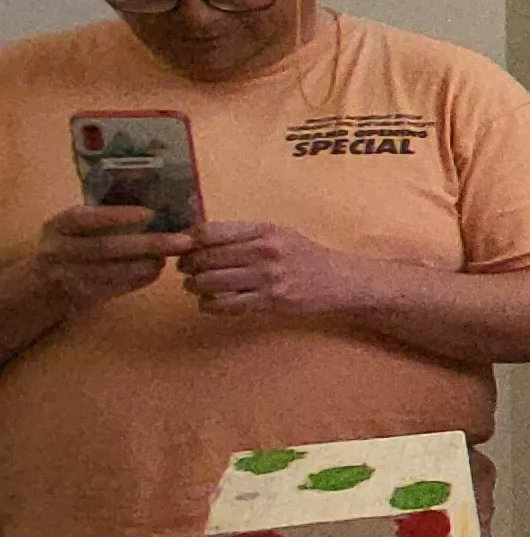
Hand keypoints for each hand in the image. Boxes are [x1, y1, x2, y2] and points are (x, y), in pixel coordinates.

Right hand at [34, 204, 192, 309]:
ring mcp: (68, 276)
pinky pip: (116, 288)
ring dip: (148, 264)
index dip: (117, 215)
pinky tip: (156, 270)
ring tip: (173, 256)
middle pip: (106, 248)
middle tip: (183, 241)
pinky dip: (140, 279)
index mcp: (59, 226)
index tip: (150, 213)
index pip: (85, 218)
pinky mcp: (82, 297)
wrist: (44, 286)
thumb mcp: (75, 228)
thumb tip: (155, 209)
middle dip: (148, 244)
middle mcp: (59, 250)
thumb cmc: (72, 246)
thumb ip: (103, 218)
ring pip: (113, 272)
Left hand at [177, 222, 370, 318]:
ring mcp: (268, 278)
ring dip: (194, 286)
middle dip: (187, 266)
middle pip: (206, 258)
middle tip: (185, 270)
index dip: (187, 241)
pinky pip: (227, 305)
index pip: (210, 232)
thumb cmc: (304, 255)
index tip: (182, 247)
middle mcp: (264, 252)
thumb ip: (242, 234)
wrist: (339, 280)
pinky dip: (210, 305)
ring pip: (211, 282)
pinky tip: (209, 302)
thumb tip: (196, 236)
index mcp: (263, 230)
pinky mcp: (271, 301)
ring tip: (195, 286)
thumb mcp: (277, 234)